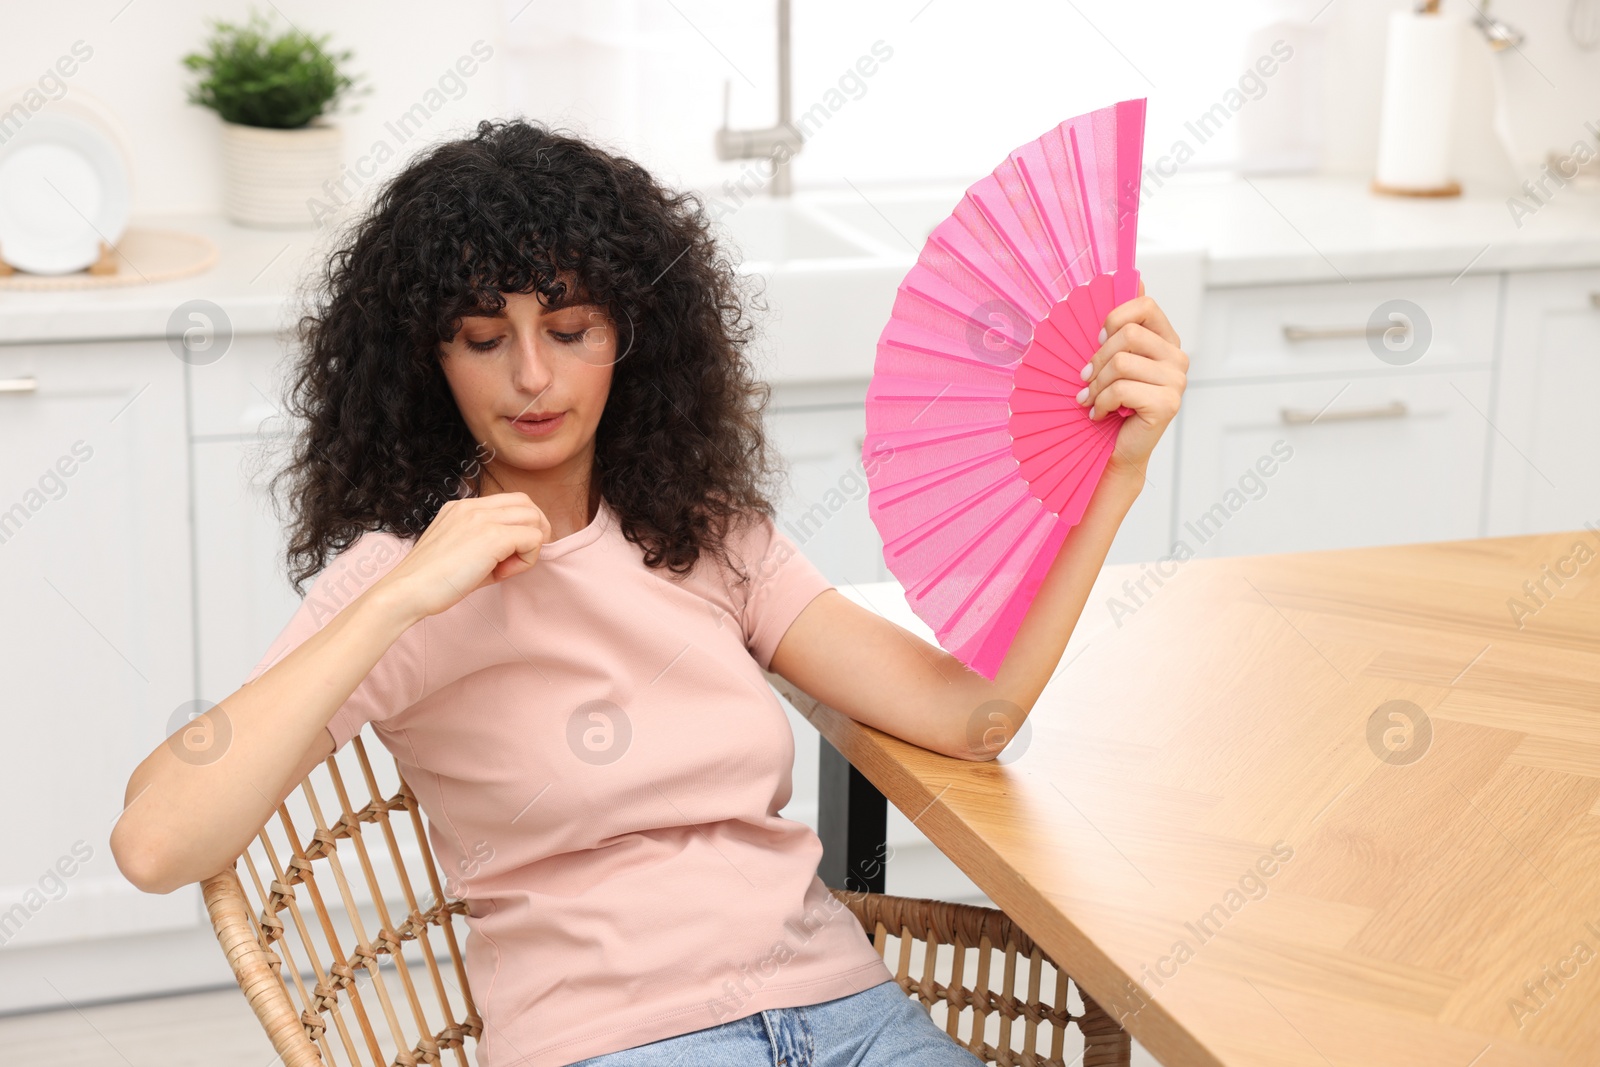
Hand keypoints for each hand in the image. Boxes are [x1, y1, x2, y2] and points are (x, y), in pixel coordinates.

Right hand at [373, 493, 552, 621]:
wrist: (407, 591)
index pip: (510, 502)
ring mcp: (482, 518)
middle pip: (527, 505)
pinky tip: (502, 574)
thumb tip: (520, 550)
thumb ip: (488, 543)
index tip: (505, 556)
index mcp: (462, 507)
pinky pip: (533, 539)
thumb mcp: (461, 551)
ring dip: (530, 546)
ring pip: (534, 519)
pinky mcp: (493, 536)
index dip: (518, 527)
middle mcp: (472, 506)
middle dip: (533, 532)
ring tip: (505, 569)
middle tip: (515, 561)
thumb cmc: (432, 581)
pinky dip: (527, 559)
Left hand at [1076, 282, 1187, 477]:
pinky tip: (1099, 414)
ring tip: (1090, 399)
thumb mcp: (1110, 361)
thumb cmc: (1110, 403)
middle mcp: (1177, 358)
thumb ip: (1119, 326)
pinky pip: (1121, 389)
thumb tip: (1134, 278)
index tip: (1098, 342)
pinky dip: (1101, 403)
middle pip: (1128, 335)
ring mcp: (1177, 381)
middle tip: (1085, 380)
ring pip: (1121, 363)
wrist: (1115, 451)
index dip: (1114, 318)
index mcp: (1166, 340)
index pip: (1144, 305)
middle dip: (1097, 359)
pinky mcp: (1168, 404)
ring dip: (1096, 385)